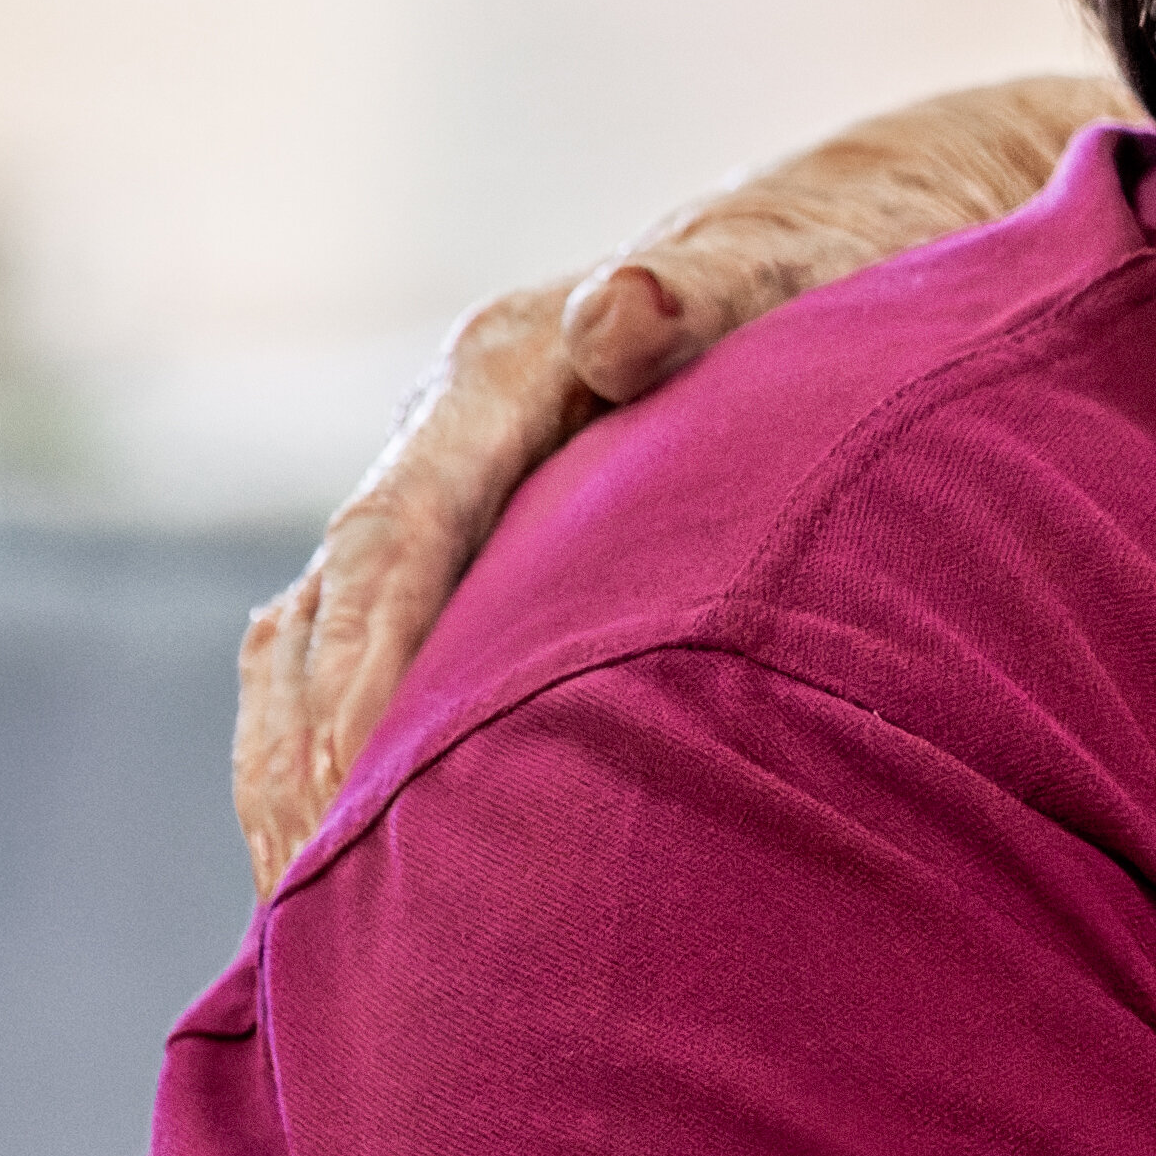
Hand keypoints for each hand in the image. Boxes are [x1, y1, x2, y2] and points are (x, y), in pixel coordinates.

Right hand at [231, 75, 1129, 883]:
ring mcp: (461, 489)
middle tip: (295, 907)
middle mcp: (456, 432)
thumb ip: (710, 291)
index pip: (392, 539)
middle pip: (327, 607)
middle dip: (299, 753)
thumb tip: (616, 310)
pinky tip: (358, 866)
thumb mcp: (790, 270)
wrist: (860, 232)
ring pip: (323, 639)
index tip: (343, 800)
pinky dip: (345, 748)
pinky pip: (376, 652)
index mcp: (506, 369)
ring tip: (296, 923)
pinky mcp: (487, 542)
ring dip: (298, 768)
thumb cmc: (840, 267)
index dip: (359, 672)